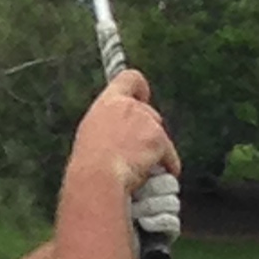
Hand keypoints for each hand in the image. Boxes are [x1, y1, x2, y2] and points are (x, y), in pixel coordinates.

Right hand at [69, 69, 177, 195]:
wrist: (98, 180)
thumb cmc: (88, 167)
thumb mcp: (91, 137)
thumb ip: (108, 126)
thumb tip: (117, 137)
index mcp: (108, 103)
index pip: (130, 78)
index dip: (140, 89)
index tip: (143, 98)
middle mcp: (129, 106)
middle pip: (149, 114)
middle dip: (147, 132)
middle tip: (136, 153)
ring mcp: (147, 122)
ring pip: (159, 136)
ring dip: (154, 150)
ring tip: (140, 169)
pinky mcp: (159, 140)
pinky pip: (169, 156)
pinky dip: (168, 165)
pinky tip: (161, 175)